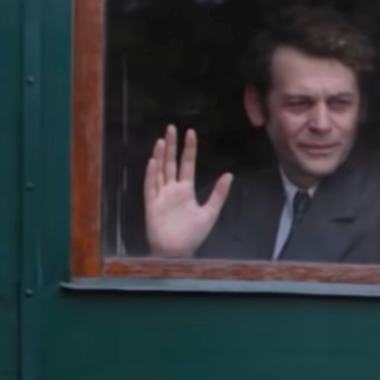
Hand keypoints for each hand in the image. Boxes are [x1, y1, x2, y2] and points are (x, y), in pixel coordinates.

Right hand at [143, 125, 233, 257]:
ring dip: (160, 157)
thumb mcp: (210, 212)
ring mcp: (161, 196)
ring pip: (160, 171)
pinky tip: (153, 162)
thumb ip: (218, 194)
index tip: (190, 133)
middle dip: (171, 146)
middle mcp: (172, 189)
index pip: (187, 164)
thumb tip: (229, 175)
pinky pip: (151, 187)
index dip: (189, 149)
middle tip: (171, 128)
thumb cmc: (193, 234)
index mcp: (186, 190)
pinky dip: (152, 175)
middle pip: (171, 163)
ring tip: (162, 141)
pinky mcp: (152, 205)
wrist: (178, 251)